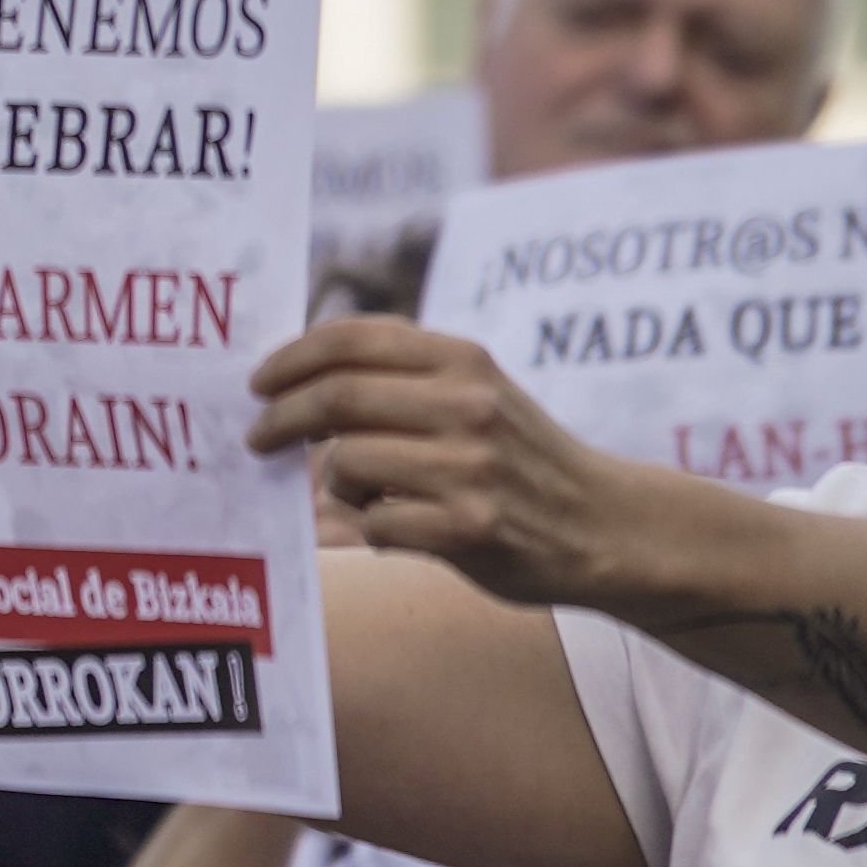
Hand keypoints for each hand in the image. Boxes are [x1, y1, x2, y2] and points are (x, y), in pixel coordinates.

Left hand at [245, 319, 709, 608]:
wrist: (608, 524)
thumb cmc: (517, 457)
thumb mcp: (476, 391)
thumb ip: (402, 374)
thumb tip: (294, 374)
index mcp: (463, 361)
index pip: (350, 338)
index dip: (289, 358)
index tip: (258, 383)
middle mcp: (468, 405)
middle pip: (335, 397)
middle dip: (279, 418)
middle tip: (258, 438)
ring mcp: (471, 467)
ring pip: (346, 464)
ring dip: (335, 483)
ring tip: (361, 493)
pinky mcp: (472, 528)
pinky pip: (376, 524)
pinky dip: (371, 528)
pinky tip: (396, 527)